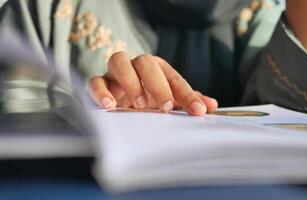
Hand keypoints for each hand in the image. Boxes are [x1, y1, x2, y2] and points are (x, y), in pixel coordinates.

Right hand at [88, 52, 217, 115]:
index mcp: (157, 69)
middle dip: (157, 84)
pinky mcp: (98, 84)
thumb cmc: (147, 100)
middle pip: (146, 61)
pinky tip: (110, 106)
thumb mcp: (168, 102)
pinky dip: (100, 91)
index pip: (174, 78)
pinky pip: (94, 80)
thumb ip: (187, 101)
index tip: (199, 111)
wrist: (119, 105)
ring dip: (130, 82)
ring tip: (139, 105)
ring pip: (118, 61)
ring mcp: (115, 74)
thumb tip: (212, 106)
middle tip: (166, 107)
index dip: (188, 94)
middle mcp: (136, 66)